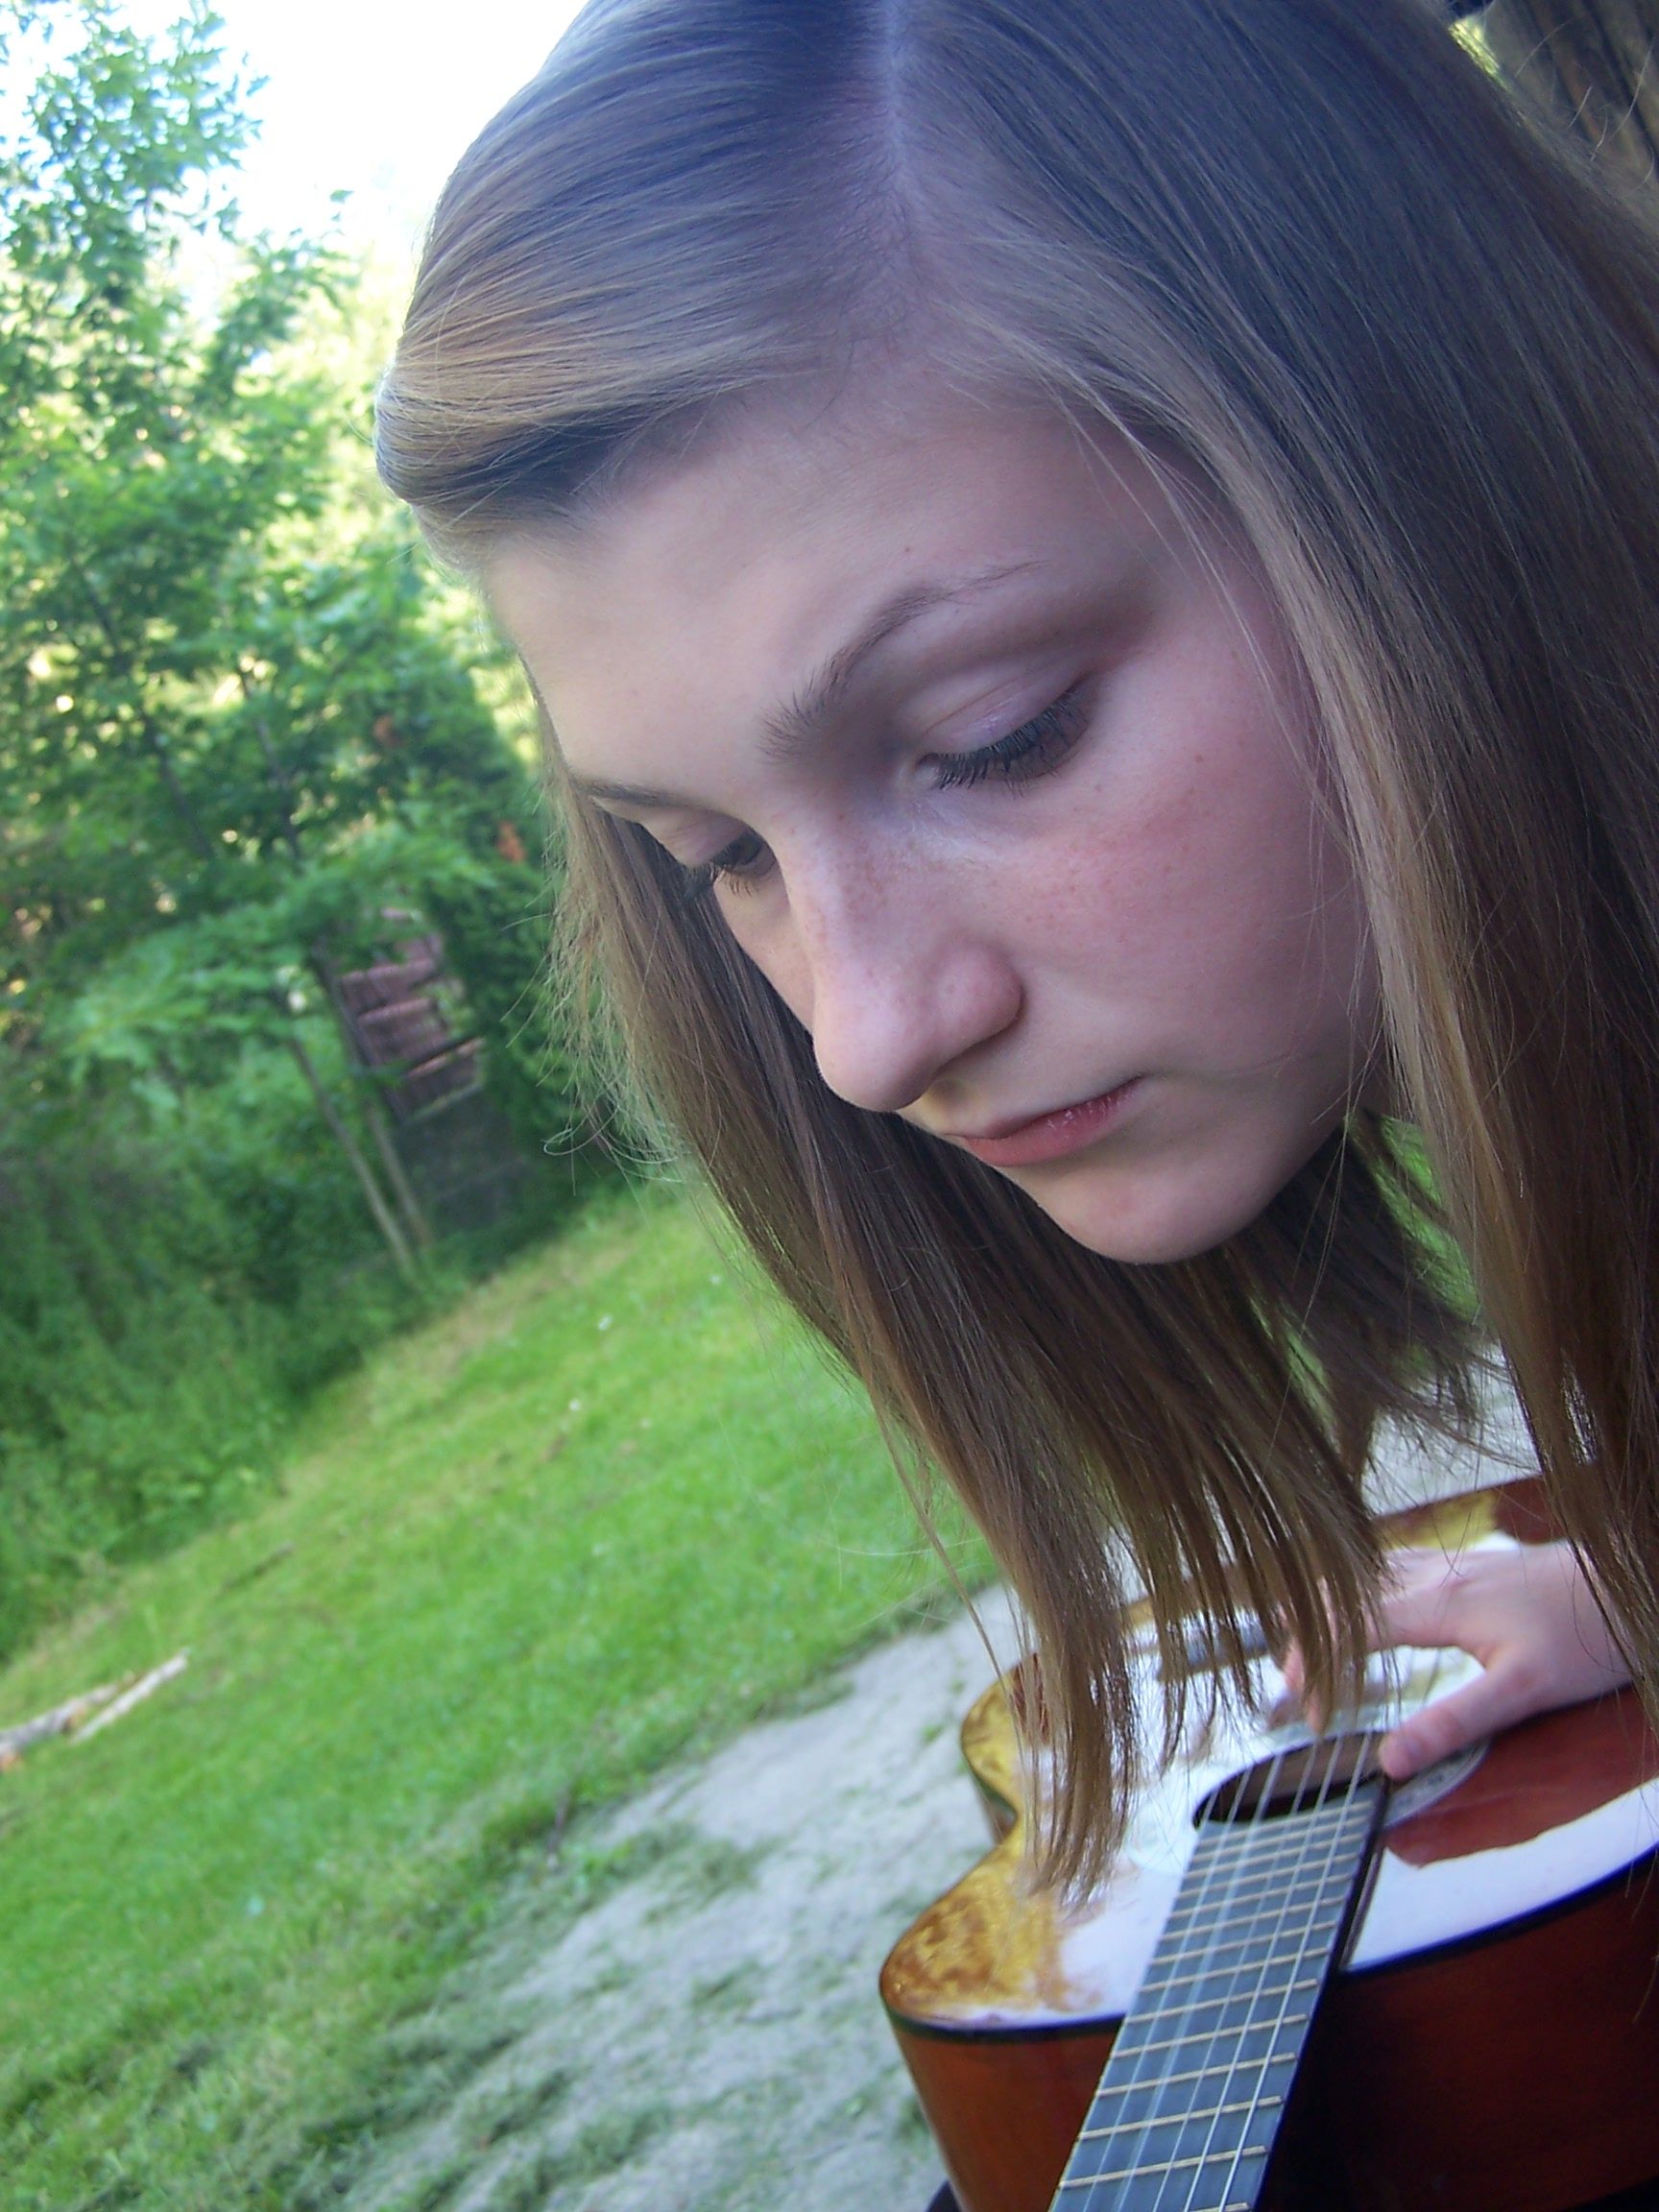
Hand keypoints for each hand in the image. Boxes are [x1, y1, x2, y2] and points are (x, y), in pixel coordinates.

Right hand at [1282, 1541, 1631, 1781]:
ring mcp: (1447, 1563)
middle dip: (1304, 1637)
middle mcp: (1430, 1576)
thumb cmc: (1582, 1638)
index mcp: (1433, 1607)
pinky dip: (1360, 1586)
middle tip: (1290, 1685)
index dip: (1313, 1671)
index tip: (1305, 1716)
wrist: (1625, 1581)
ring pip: (1363, 1574)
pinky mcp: (1466, 1561)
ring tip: (1304, 1639)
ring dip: (1328, 1607)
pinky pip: (1391, 1564)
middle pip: (1341, 1596)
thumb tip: (1389, 1760)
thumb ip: (1453, 1723)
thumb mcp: (1521, 1693)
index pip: (1347, 1633)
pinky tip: (1368, 1597)